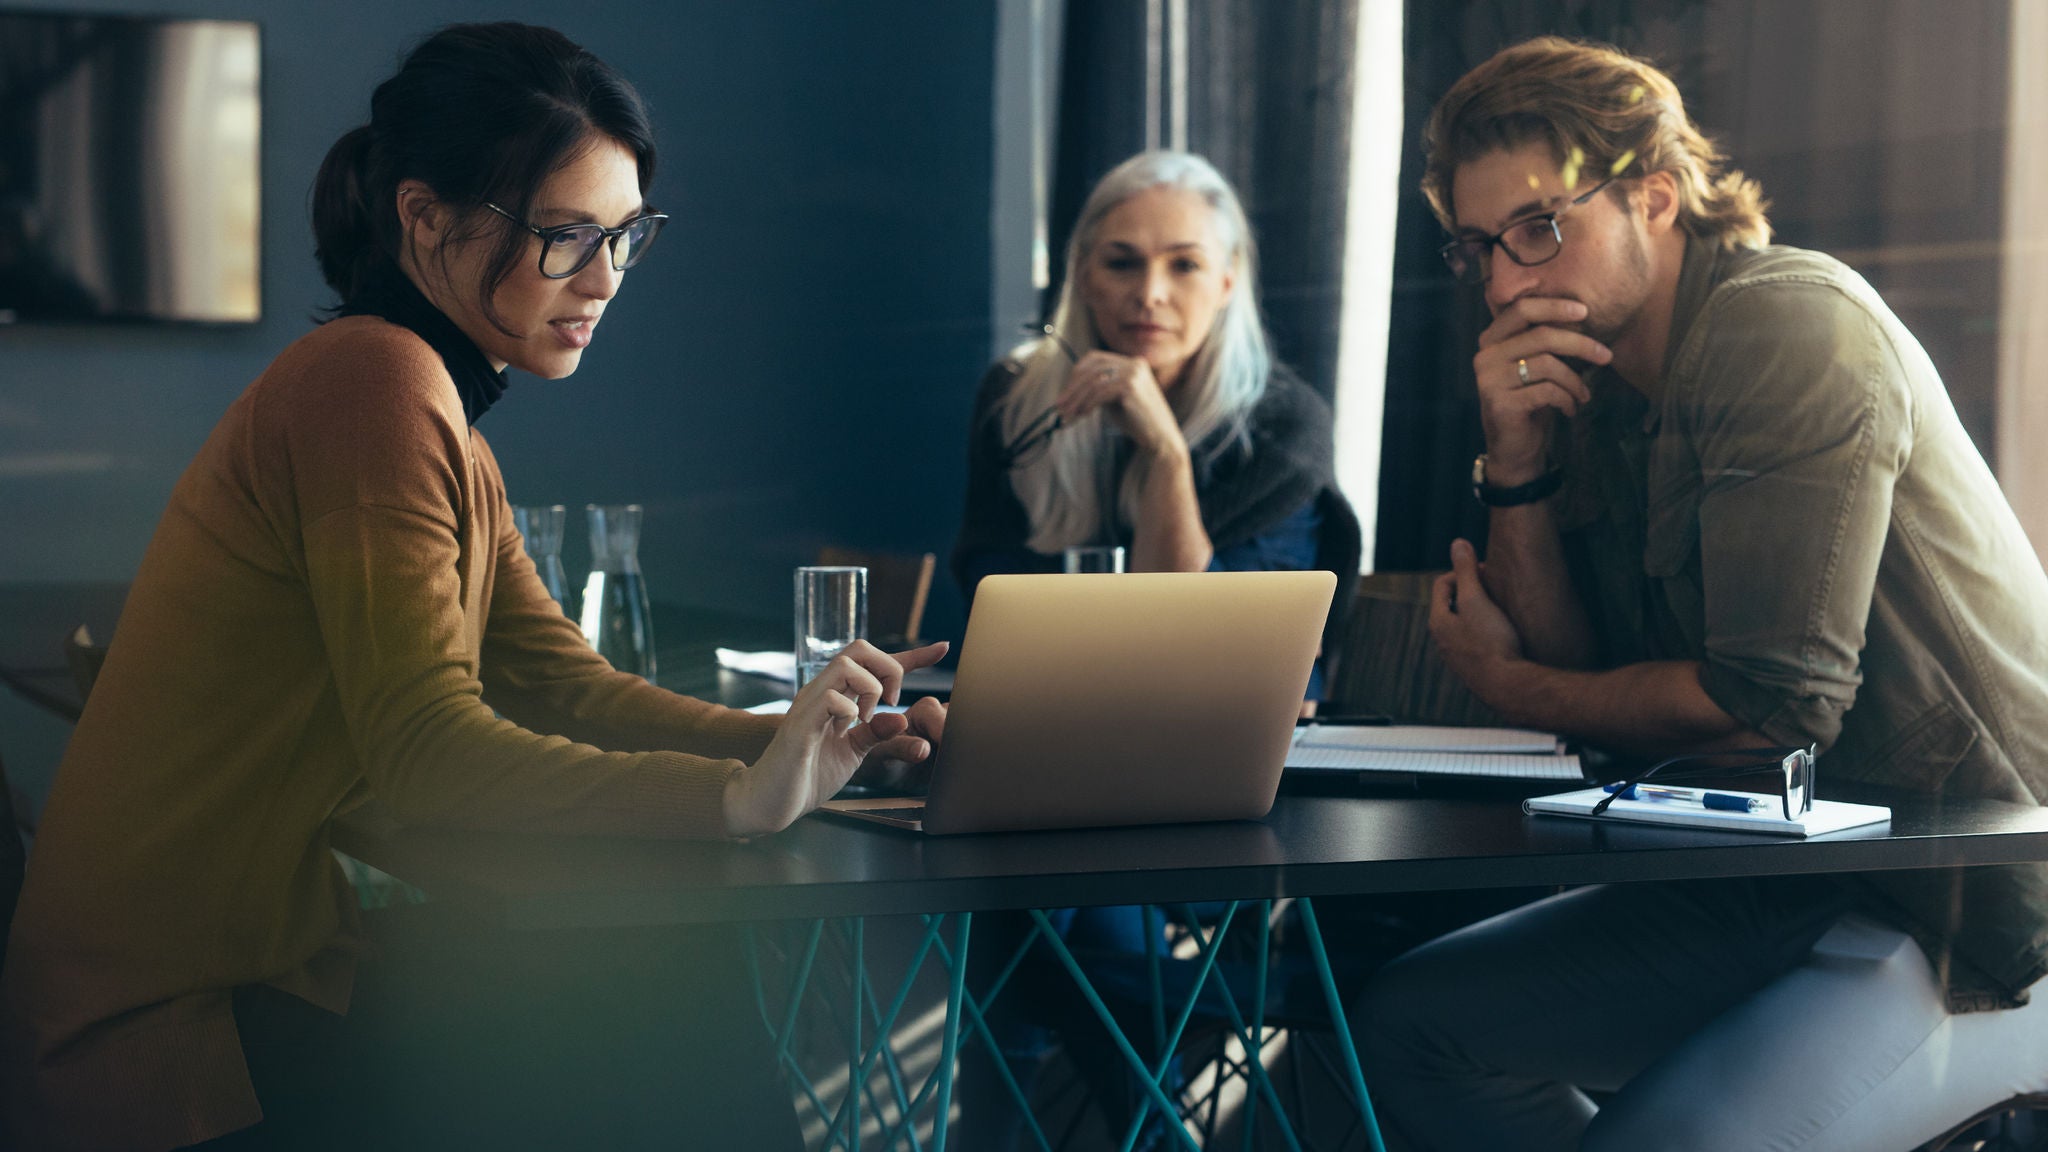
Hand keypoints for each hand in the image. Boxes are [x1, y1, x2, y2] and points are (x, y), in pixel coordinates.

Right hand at [723, 640, 948, 836]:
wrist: (771, 801)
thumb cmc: (807, 775)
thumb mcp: (853, 752)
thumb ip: (875, 733)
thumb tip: (902, 719)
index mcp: (835, 696)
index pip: (873, 664)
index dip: (911, 656)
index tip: (942, 649)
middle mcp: (821, 692)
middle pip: (859, 648)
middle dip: (888, 667)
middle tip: (892, 702)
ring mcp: (809, 705)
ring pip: (845, 664)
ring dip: (869, 688)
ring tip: (865, 718)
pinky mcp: (801, 725)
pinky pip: (829, 698)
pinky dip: (848, 710)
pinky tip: (843, 731)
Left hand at [1057, 351, 1185, 460]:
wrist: (1160, 439)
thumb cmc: (1137, 422)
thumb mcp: (1115, 399)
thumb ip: (1099, 388)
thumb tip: (1070, 390)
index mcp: (1131, 363)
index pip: (1095, 358)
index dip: (1076, 374)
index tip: (1065, 393)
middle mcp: (1134, 363)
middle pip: (1092, 368)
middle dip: (1072, 388)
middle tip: (1059, 406)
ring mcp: (1134, 373)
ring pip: (1093, 381)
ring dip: (1076, 399)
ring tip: (1067, 415)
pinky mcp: (1131, 387)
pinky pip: (1100, 392)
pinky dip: (1087, 404)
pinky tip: (1082, 415)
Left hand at [1429, 539, 1525, 701]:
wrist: (1507, 687)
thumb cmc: (1492, 641)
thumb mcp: (1477, 600)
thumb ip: (1467, 571)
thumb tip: (1457, 543)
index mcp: (1439, 622)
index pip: (1443, 584)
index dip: (1464, 571)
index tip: (1487, 572)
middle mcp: (1442, 641)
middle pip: (1452, 604)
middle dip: (1472, 591)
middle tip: (1495, 588)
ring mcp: (1456, 657)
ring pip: (1464, 625)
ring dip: (1480, 612)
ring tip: (1501, 609)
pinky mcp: (1473, 670)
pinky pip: (1475, 642)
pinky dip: (1487, 631)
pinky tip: (1505, 634)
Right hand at [1474, 297, 1611, 484]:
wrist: (1514, 449)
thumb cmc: (1530, 401)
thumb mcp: (1535, 365)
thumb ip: (1544, 341)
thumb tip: (1581, 312)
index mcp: (1492, 340)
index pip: (1522, 309)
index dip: (1554, 306)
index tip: (1585, 312)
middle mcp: (1485, 357)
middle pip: (1541, 336)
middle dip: (1580, 344)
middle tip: (1606, 356)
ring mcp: (1490, 381)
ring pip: (1548, 365)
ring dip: (1575, 381)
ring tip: (1583, 395)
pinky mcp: (1501, 404)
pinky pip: (1547, 391)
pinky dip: (1567, 399)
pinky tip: (1570, 409)